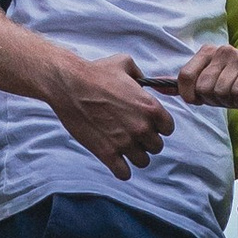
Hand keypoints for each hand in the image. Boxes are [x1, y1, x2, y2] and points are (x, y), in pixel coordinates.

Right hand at [48, 51, 173, 180]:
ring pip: (142, 161)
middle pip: (156, 146)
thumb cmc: (96, 72)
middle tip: (131, 133)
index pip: (168, 128)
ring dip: (134, 155)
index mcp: (150, 108)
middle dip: (146, 141)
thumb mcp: (125, 64)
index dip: (158, 126)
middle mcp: (141, 127)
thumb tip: (143, 81)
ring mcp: (125, 143)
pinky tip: (114, 159)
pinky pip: (124, 173)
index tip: (147, 123)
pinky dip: (121, 169)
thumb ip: (141, 75)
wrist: (69, 85)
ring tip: (123, 146)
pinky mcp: (107, 154)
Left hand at [165, 43, 237, 107]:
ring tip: (234, 94)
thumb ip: (180, 86)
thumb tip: (155, 86)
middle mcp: (222, 50)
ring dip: (226, 100)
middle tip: (222, 95)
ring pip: (219, 91)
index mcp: (206, 51)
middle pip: (203, 87)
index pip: (185, 76)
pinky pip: (236, 93)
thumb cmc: (228, 89)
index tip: (199, 98)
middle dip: (211, 99)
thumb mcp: (201, 87)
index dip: (190, 95)